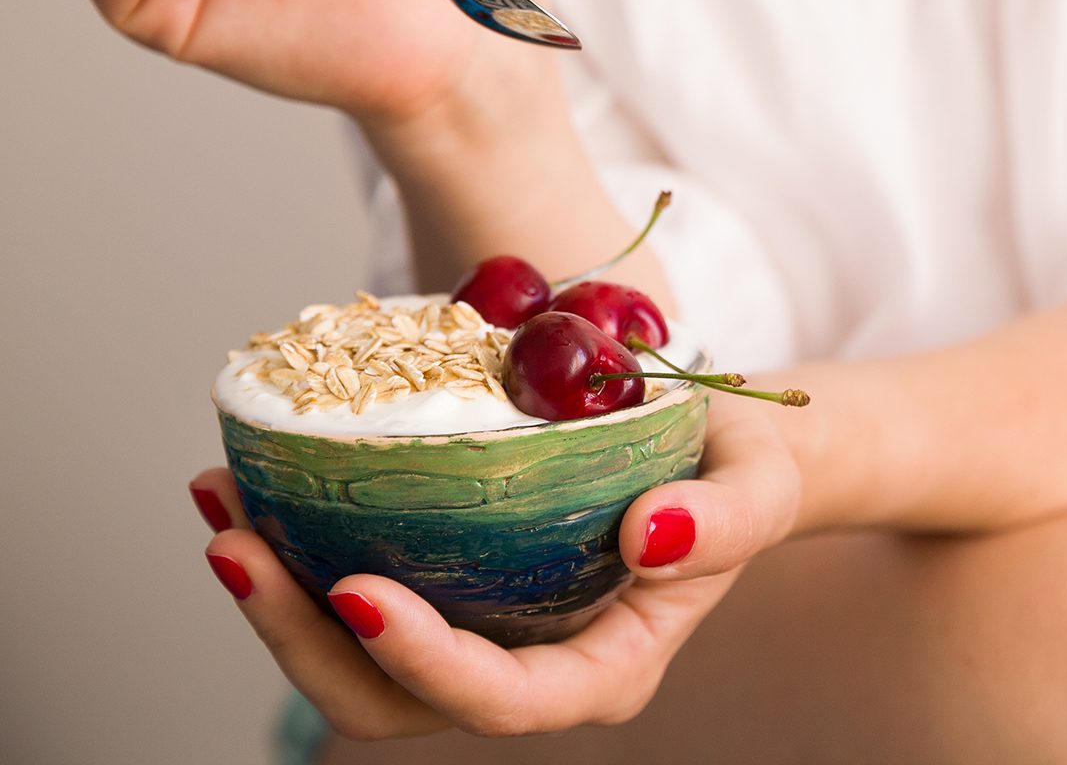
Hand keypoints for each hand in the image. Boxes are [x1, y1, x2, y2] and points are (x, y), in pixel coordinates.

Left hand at [189, 398, 800, 737]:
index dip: (424, 662)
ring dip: (276, 590)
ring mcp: (485, 623)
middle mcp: (529, 662)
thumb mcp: (757, 487)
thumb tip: (647, 538)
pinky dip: (302, 540)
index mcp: (604, 666)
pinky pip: (369, 580)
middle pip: (395, 699)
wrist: (720, 454)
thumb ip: (722, 522)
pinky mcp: (459, 574)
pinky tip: (258, 477)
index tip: (357, 589)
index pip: (503, 698)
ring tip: (220, 500)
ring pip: (359, 654)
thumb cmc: (741, 474)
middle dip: (301, 637)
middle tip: (233, 542)